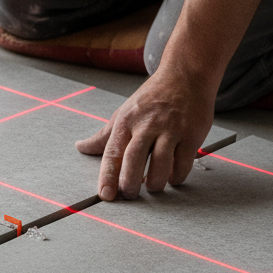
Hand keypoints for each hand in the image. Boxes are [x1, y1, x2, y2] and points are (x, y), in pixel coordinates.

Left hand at [75, 69, 215, 199]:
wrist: (185, 77)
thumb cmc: (151, 99)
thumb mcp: (123, 113)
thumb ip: (103, 136)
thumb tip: (80, 147)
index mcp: (126, 121)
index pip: (112, 152)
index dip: (108, 175)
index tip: (105, 194)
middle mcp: (147, 124)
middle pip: (134, 157)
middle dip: (129, 181)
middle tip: (129, 195)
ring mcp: (171, 129)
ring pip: (161, 161)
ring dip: (155, 181)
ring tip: (151, 188)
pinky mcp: (192, 133)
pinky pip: (184, 160)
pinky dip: (177, 174)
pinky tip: (172, 178)